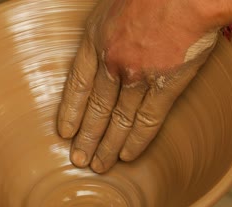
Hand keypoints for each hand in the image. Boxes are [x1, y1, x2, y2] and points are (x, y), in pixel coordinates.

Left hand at [57, 0, 220, 172]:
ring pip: (119, 119)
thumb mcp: (113, 5)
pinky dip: (136, 140)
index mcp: (95, 40)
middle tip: (78, 159)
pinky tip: (127, 156)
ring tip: (98, 166)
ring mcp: (138, 76)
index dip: (71, 111)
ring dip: (108, 145)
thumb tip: (105, 47)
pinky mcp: (165, 86)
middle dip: (86, 137)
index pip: (77, 85)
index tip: (65, 131)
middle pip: (96, 108)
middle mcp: (112, 62)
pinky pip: (147, 120)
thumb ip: (106, 31)